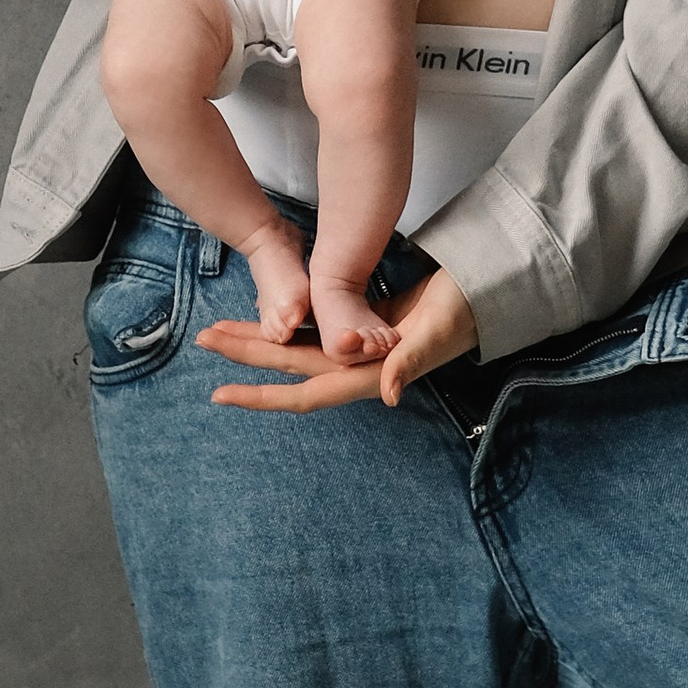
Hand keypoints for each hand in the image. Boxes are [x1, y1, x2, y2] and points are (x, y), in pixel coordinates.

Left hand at [197, 268, 478, 410]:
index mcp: (369, 375)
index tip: (220, 391)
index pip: (305, 391)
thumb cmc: (465, 311)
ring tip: (221, 329)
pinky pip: (316, 332)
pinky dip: (289, 325)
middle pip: (289, 366)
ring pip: (298, 348)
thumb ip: (411, 364)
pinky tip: (269, 318)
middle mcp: (357, 367)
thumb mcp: (439, 333)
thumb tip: (389, 396)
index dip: (263, 394)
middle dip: (245, 356)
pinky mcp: (364, 328)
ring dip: (260, 340)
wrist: (484, 291)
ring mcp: (359, 349)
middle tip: (202, 339)